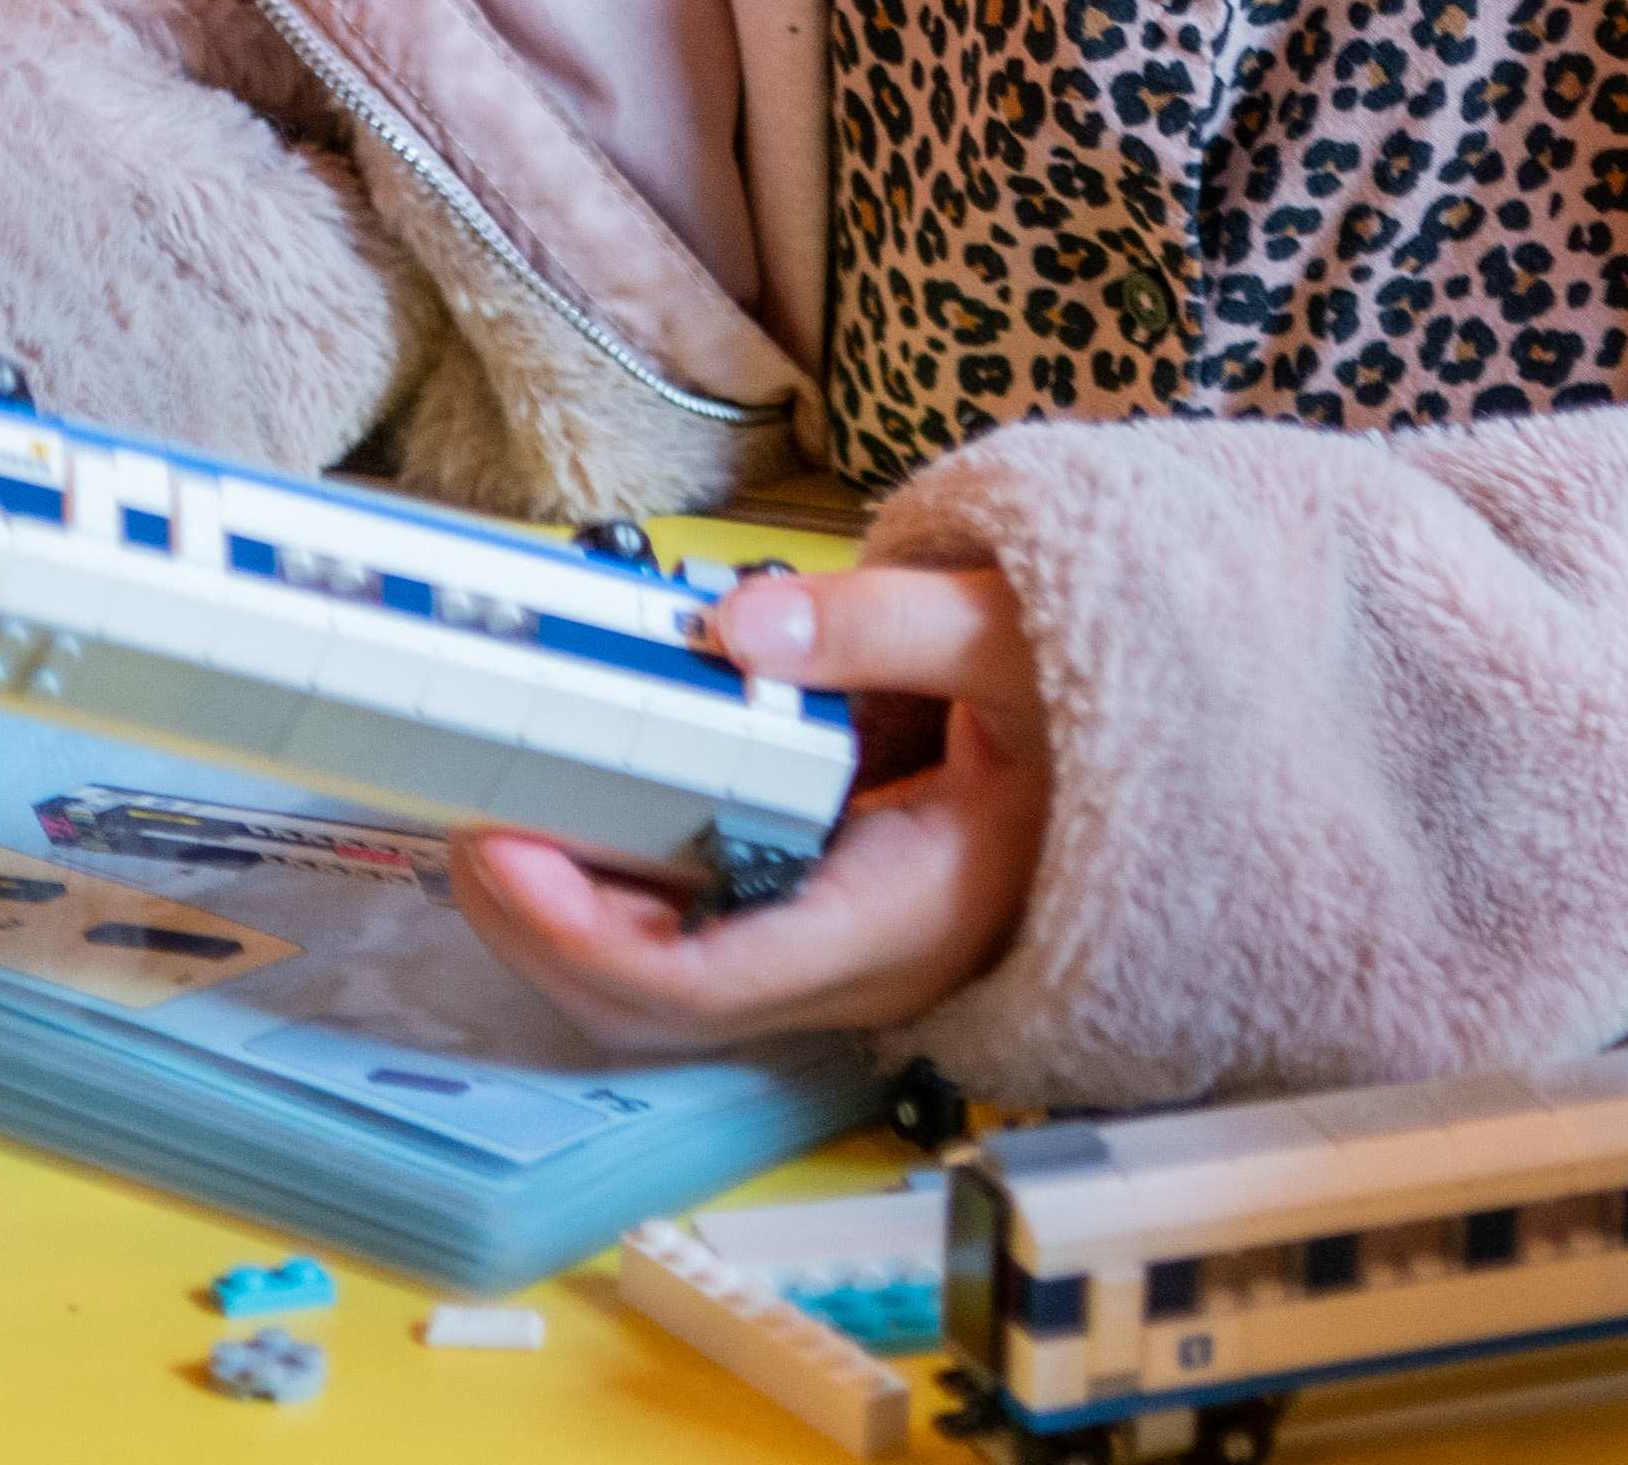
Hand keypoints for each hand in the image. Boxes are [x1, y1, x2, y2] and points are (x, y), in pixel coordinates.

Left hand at [445, 563, 1050, 1046]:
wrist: (1158, 767)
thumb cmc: (1091, 709)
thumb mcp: (1008, 640)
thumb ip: (883, 625)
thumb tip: (736, 621)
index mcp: (903, 918)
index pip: (708, 982)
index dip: (583, 933)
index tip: (501, 846)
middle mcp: (855, 967)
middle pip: (658, 1006)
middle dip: (542, 930)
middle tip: (469, 817)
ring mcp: (831, 956)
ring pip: (662, 986)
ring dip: (564, 915)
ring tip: (501, 803)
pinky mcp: (812, 924)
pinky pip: (687, 940)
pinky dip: (613, 887)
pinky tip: (578, 804)